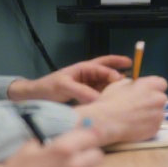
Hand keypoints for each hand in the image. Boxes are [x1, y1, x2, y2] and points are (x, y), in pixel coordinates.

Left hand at [7, 55, 130, 103]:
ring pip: (105, 82)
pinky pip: (100, 93)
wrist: (34, 98)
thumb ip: (81, 91)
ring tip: (128, 87)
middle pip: (107, 68)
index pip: (102, 68)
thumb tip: (98, 99)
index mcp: (83, 68)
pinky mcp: (86, 95)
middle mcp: (87, 75)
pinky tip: (115, 100)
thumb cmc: (48, 87)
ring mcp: (87, 85)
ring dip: (115, 83)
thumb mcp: (64, 87)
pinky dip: (108, 95)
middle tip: (133, 66)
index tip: (122, 79)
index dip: (112, 72)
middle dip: (119, 65)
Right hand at [75, 76, 167, 144]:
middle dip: (153, 101)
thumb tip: (136, 87)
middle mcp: (159, 99)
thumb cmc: (110, 101)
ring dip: (151, 114)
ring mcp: (159, 115)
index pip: (161, 84)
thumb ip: (133, 83)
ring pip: (158, 113)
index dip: (153, 88)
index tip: (145, 93)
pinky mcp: (155, 129)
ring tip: (135, 118)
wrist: (105, 122)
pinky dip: (148, 126)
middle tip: (139, 106)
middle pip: (161, 99)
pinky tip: (135, 126)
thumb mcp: (120, 84)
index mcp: (152, 84)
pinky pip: (154, 125)